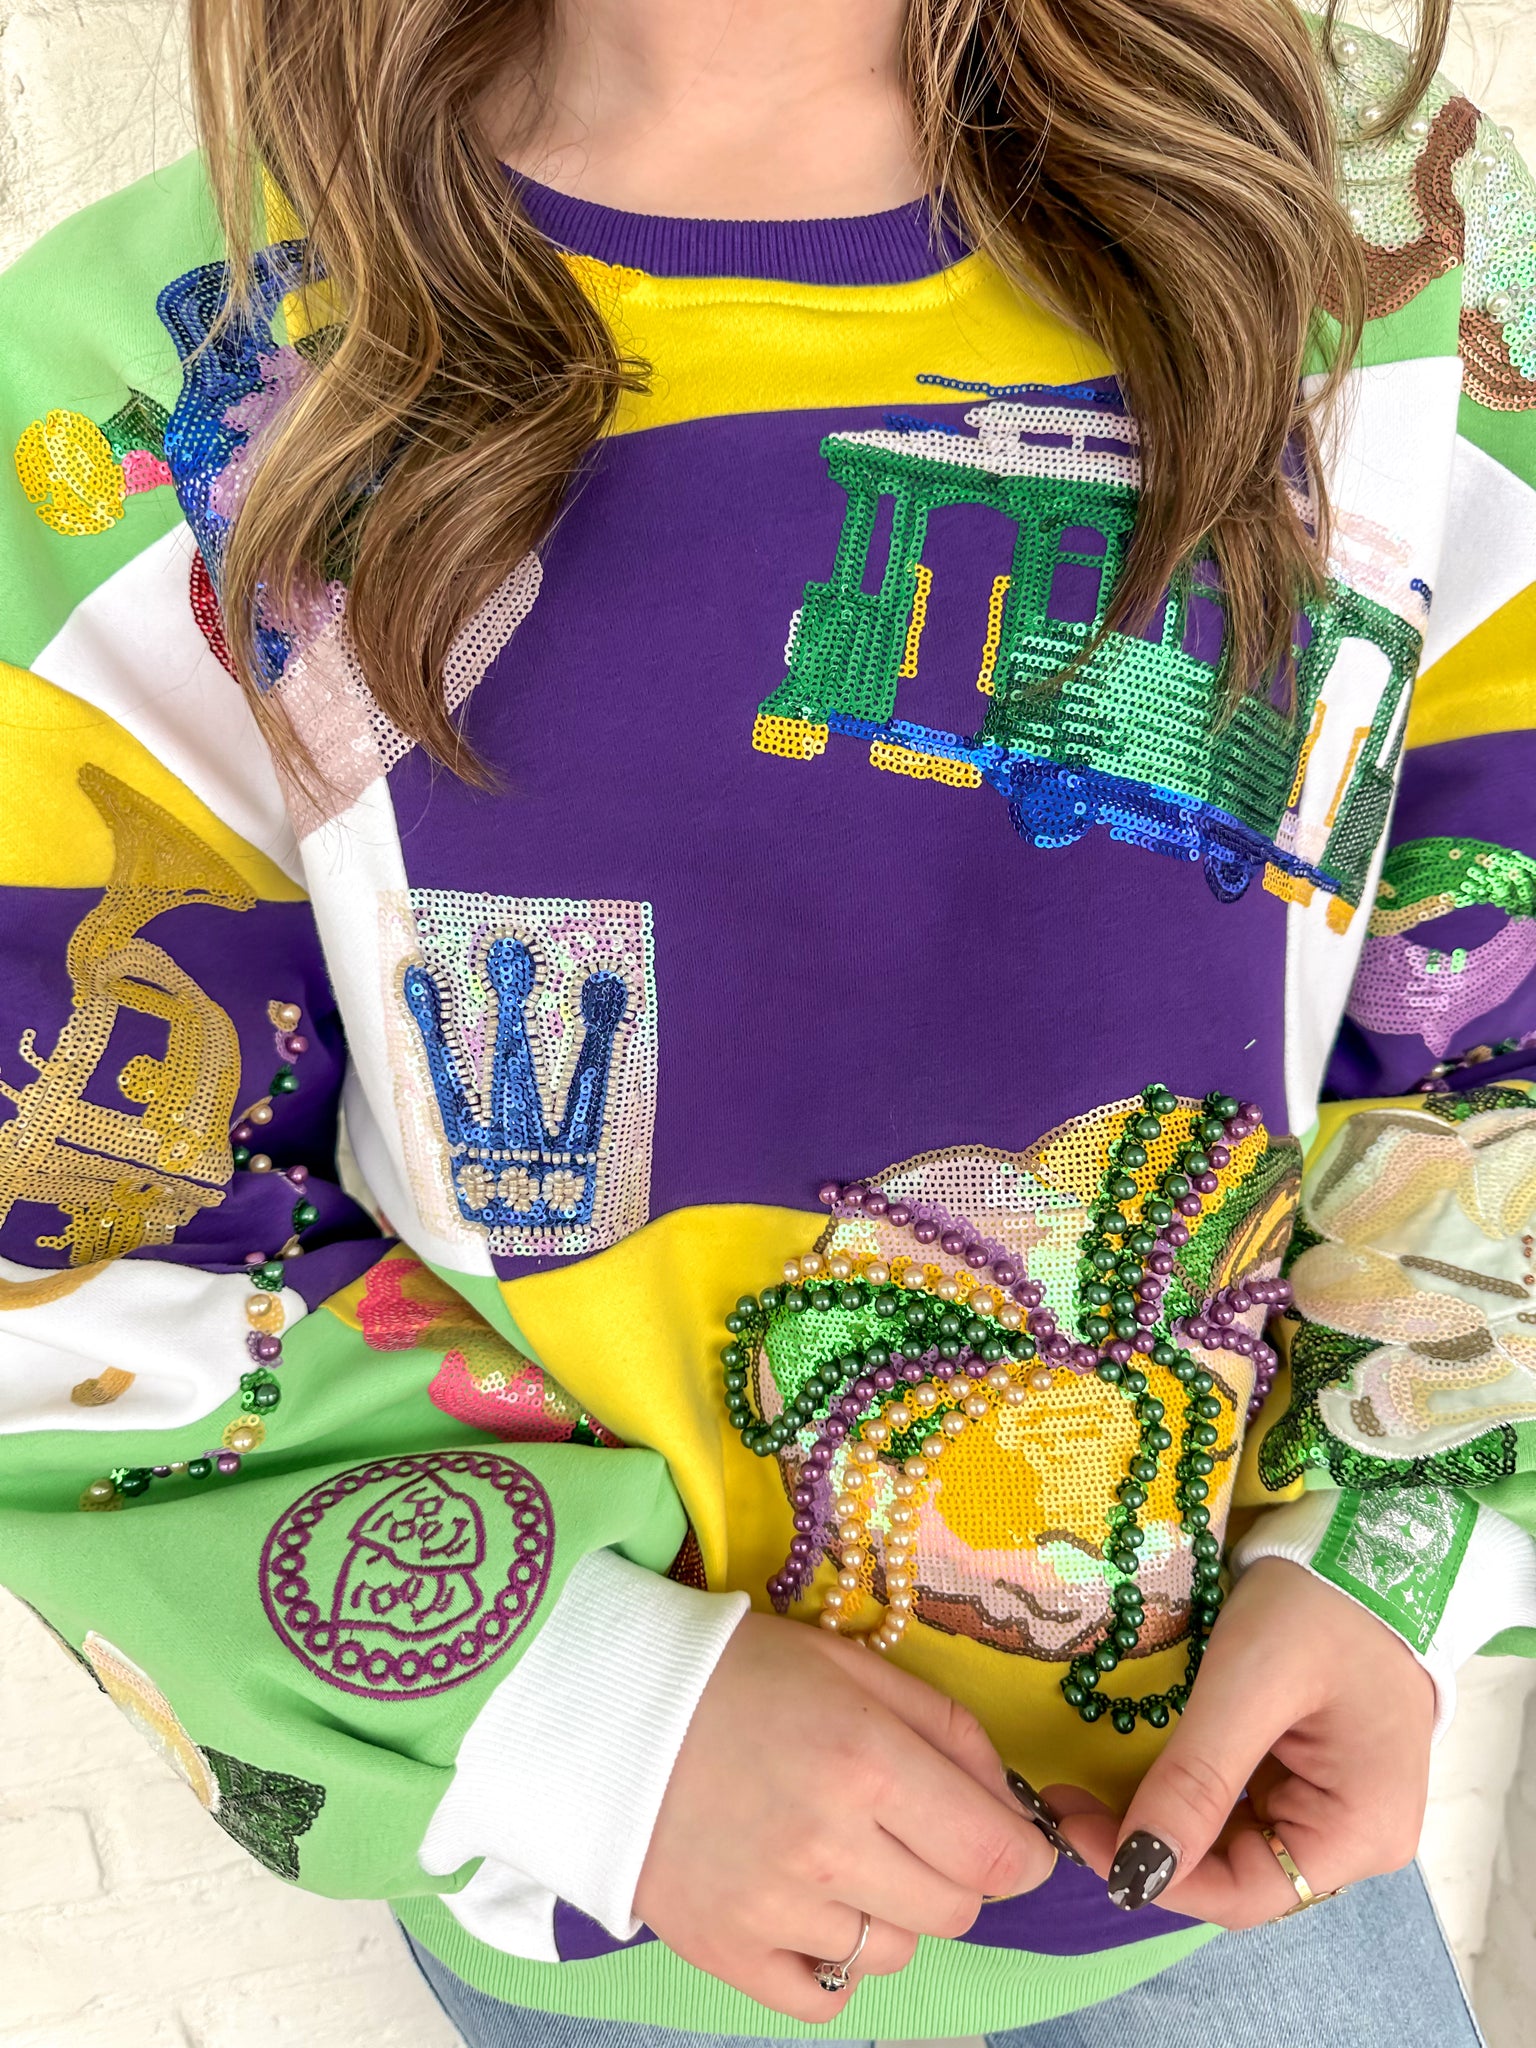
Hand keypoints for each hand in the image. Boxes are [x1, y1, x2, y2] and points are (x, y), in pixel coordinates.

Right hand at [634, 1612, 1054, 2019]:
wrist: (606, 1708)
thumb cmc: (739, 1675)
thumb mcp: (854, 1666)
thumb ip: (948, 1730)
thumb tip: (1010, 1806)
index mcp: (866, 1761)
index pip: (997, 1856)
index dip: (1022, 1854)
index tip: (1012, 1842)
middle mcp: (827, 1845)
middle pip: (955, 1912)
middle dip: (954, 1874)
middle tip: (909, 1830)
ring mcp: (773, 1910)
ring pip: (895, 1956)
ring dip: (888, 1912)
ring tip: (840, 1854)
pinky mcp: (727, 1954)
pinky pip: (826, 2000)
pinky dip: (832, 1963)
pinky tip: (809, 1907)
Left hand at [1050, 1559, 1435, 1925]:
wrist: (1364, 1543)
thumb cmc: (1320, 1605)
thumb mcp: (1250, 1682)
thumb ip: (1197, 1779)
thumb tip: (1135, 1875)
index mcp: (1360, 1832)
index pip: (1243, 1894)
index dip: (1155, 1877)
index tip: (1074, 1830)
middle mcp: (1353, 1836)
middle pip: (1234, 1873)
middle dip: (1147, 1847)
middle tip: (1065, 1804)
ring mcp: (1330, 1804)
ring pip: (1228, 1841)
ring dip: (1158, 1821)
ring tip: (1083, 1791)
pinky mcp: (1306, 1772)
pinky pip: (1237, 1803)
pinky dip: (1182, 1791)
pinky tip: (1130, 1771)